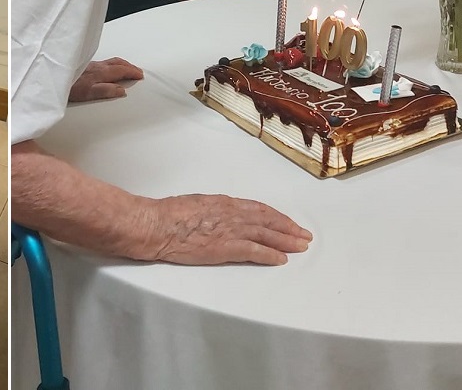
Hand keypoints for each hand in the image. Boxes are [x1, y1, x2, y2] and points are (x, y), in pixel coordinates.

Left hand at [68, 58, 143, 101]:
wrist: (52, 78)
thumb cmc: (69, 86)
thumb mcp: (89, 93)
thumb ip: (106, 91)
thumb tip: (121, 90)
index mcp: (101, 72)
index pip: (121, 70)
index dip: (132, 72)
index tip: (139, 75)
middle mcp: (97, 66)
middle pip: (117, 63)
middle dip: (129, 66)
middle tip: (137, 71)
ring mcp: (90, 64)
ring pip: (110, 61)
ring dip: (121, 64)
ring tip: (126, 67)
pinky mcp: (84, 65)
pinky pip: (103, 62)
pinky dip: (111, 64)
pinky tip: (107, 68)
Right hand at [142, 194, 312, 265]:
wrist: (158, 225)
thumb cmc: (169, 214)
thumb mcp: (196, 204)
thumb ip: (213, 211)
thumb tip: (219, 217)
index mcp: (224, 203)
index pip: (258, 209)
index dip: (276, 217)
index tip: (288, 223)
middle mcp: (232, 214)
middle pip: (268, 221)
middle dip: (288, 228)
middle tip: (304, 236)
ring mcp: (230, 230)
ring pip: (266, 235)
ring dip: (286, 241)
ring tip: (300, 247)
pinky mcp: (225, 248)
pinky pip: (254, 251)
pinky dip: (270, 255)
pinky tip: (281, 259)